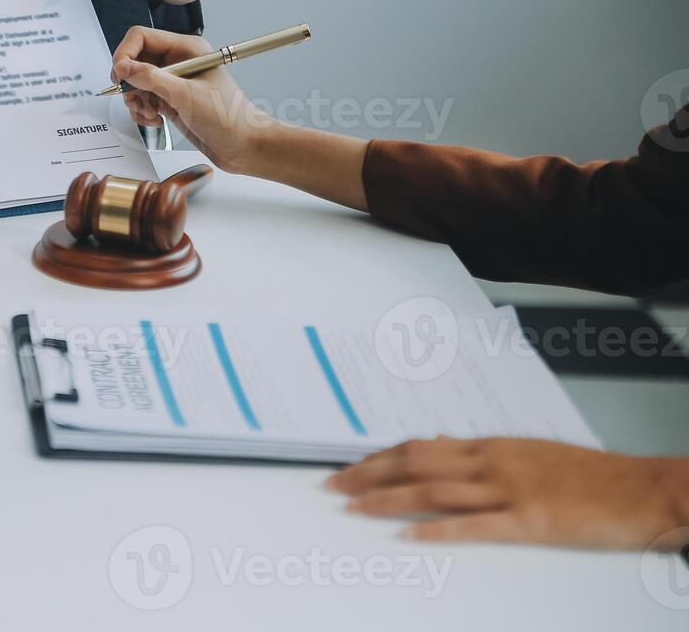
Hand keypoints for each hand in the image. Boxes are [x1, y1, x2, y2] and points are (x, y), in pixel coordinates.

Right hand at [110, 27, 268, 173]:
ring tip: (151, 114)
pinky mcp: (169, 100)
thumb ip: (152, 78)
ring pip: (135, 83)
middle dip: (130, 83)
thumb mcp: (186, 95)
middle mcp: (177, 61)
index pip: (141, 37)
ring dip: (135, 100)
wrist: (242, 146)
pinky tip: (156, 120)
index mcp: (186, 48)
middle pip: (134, 60)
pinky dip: (142, 112)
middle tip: (136, 100)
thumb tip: (123, 67)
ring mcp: (172, 82)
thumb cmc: (227, 117)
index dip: (125, 54)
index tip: (120, 76)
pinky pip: (142, 100)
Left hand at [327, 436, 688, 550]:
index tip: (351, 466)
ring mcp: (510, 489)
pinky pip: (473, 525)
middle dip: (369, 474)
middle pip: (416, 463)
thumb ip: (484, 453)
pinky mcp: (530, 520)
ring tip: (354, 507)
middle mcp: (493, 461)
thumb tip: (441, 443)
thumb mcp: (530, 453)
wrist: (644, 489)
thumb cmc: (592, 476)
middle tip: (334, 485)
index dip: (381, 457)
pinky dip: (436, 529)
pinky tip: (408, 535)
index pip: (422, 446)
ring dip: (388, 498)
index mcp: (492, 446)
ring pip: (434, 490)